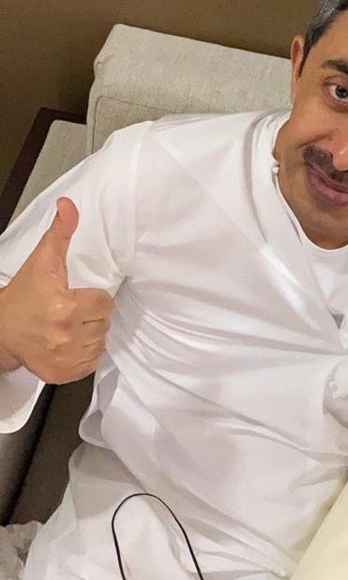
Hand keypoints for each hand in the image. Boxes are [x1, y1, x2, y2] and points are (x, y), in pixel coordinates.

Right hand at [0, 197, 114, 383]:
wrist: (1, 329)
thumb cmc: (24, 295)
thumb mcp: (42, 261)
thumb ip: (60, 233)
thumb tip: (69, 205)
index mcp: (65, 307)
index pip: (105, 303)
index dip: (94, 299)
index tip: (78, 297)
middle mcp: (66, 335)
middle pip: (104, 324)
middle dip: (91, 316)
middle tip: (72, 312)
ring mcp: (64, 358)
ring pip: (100, 343)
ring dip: (89, 336)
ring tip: (69, 327)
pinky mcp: (62, 374)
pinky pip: (91, 363)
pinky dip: (84, 355)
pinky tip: (69, 344)